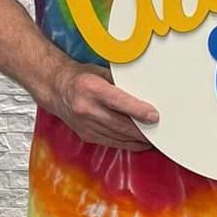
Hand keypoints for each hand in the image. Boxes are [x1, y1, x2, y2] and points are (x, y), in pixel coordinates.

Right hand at [45, 60, 159, 149]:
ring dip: (138, 139)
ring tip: (154, 138)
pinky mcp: (86, 135)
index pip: (119, 102)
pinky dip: (128, 143)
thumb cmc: (81, 77)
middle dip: (143, 130)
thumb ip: (122, 83)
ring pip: (118, 137)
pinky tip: (139, 142)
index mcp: (91, 88)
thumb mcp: (101, 72)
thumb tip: (146, 92)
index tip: (154, 116)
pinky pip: (112, 143)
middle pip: (121, 124)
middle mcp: (86, 108)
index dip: (139, 111)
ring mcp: (85, 124)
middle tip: (161, 132)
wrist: (56, 89)